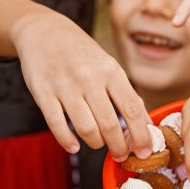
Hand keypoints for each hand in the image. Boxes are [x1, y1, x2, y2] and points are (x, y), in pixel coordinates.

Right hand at [14, 11, 150, 161]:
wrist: (44, 32)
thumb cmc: (83, 55)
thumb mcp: (109, 67)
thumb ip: (126, 94)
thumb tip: (146, 124)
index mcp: (111, 72)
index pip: (132, 109)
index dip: (141, 135)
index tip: (145, 152)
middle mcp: (90, 78)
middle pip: (110, 123)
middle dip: (119, 146)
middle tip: (121, 155)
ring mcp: (65, 86)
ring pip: (86, 127)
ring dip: (96, 143)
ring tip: (98, 144)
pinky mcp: (43, 93)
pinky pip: (57, 124)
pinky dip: (67, 140)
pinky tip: (75, 146)